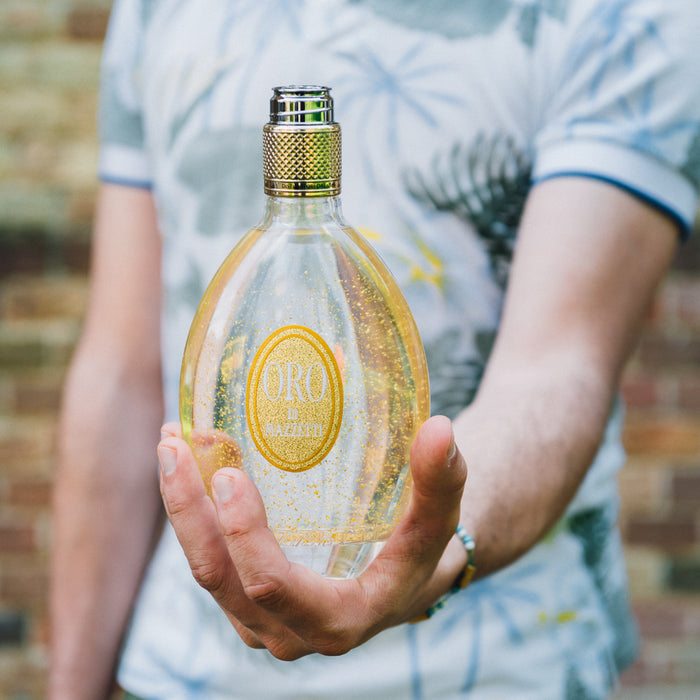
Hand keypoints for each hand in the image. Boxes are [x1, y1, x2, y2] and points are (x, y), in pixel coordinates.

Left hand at [158, 415, 466, 659]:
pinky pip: (211, 562)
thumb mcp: (439, 518)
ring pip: (205, 573)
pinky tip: (191, 464)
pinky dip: (194, 515)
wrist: (406, 579)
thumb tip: (440, 428)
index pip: (274, 587)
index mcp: (337, 620)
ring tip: (172, 443)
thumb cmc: (423, 550)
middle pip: (219, 580)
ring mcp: (263, 621)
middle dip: (188, 510)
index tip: (228, 473)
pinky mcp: (249, 601)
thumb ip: (442, 480)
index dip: (245, 534)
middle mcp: (289, 631)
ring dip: (181, 509)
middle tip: (175, 443)